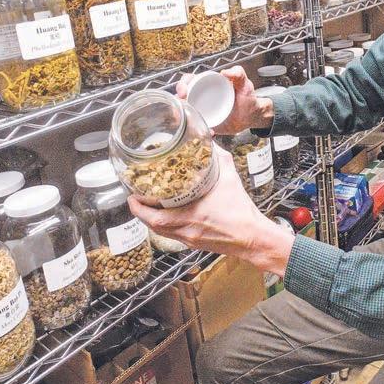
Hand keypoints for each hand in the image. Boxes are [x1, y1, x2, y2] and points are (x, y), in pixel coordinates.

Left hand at [127, 144, 294, 275]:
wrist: (252, 236)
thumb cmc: (241, 211)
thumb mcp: (229, 177)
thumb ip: (217, 157)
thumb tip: (209, 140)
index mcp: (191, 215)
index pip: (154, 217)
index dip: (139, 207)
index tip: (132, 196)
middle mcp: (186, 230)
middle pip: (152, 226)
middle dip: (140, 213)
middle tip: (135, 199)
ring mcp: (189, 239)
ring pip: (161, 233)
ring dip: (150, 220)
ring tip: (146, 206)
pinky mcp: (195, 244)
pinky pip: (172, 236)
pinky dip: (164, 226)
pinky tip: (167, 216)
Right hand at [176, 66, 273, 134]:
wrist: (252, 116)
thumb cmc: (247, 97)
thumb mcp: (244, 85)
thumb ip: (238, 74)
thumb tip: (224, 72)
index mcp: (206, 84)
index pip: (188, 81)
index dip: (182, 85)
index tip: (183, 92)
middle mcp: (200, 97)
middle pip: (181, 98)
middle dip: (177, 103)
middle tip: (183, 110)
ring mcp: (201, 111)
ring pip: (185, 114)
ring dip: (185, 119)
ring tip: (194, 124)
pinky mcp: (204, 124)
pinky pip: (195, 128)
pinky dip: (199, 131)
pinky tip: (211, 132)